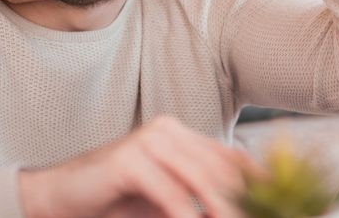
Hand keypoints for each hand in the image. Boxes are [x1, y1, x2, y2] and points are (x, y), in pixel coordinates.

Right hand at [20, 116, 263, 217]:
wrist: (56, 201)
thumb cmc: (113, 205)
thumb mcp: (167, 203)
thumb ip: (200, 201)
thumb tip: (241, 210)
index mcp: (180, 135)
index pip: (232, 158)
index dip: (261, 186)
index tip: (282, 209)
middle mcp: (168, 130)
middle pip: (223, 169)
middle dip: (245, 204)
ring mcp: (148, 140)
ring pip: (204, 180)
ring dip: (225, 210)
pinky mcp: (129, 159)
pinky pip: (172, 195)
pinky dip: (188, 217)